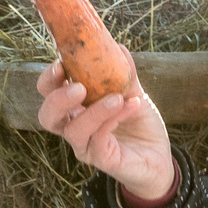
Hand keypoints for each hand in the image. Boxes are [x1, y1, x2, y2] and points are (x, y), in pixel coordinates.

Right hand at [36, 60, 175, 204]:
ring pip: (74, 130)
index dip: (49, 78)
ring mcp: (86, 147)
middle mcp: (74, 128)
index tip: (61, 63)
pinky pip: (100, 139)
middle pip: (47, 116)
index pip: (48, 93)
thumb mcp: (134, 94)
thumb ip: (125, 75)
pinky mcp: (102, 160)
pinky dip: (114, 119)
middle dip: (57, 99)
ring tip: (116, 97)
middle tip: (78, 87)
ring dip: (94, 111)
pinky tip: (132, 105)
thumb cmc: (140, 126)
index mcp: (74, 108)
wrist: (160, 157)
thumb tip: (119, 48)